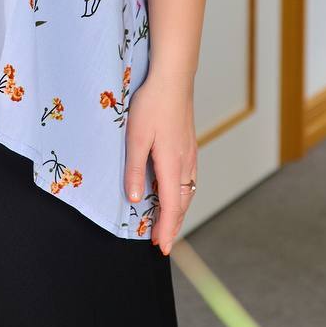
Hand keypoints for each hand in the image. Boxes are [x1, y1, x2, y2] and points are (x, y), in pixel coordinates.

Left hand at [124, 70, 197, 255]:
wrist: (173, 78)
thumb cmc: (152, 104)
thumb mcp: (135, 137)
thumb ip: (135, 170)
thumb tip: (137, 200)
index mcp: (171, 165)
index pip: (171, 207)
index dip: (166, 230)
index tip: (161, 248)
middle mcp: (185, 163)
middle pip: (182, 203)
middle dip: (172, 225)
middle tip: (160, 241)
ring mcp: (190, 154)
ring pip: (187, 192)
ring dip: (177, 210)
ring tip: (166, 221)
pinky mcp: (188, 144)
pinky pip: (188, 178)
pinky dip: (181, 194)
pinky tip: (173, 191)